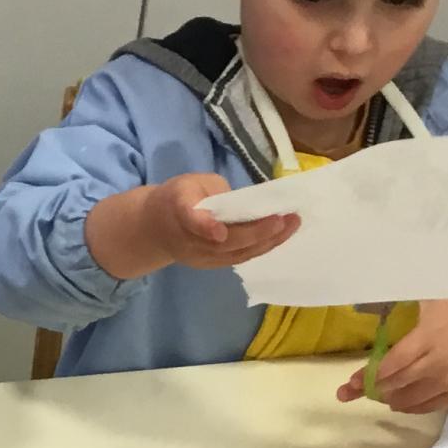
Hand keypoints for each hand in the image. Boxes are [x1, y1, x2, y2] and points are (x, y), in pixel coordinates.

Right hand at [82, 172, 298, 280]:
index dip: (205, 227)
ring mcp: (201, 257)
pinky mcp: (211, 265)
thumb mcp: (188, 183)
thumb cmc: (178, 198)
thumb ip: (214, 191)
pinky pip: (240, 257)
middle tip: (284, 219)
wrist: (156, 228)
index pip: (190, 220)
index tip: (220, 232)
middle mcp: (190, 240)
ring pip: (237, 253)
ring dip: (267, 241)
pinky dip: (262, 247)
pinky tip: (281, 235)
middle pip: (225, 243)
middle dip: (257, 232)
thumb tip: (244, 204)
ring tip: (292, 225)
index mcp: (179, 210)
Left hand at [339, 287, 447, 414]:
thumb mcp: (436, 296)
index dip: (369, 375)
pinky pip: (431, 406)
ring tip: (378, 394)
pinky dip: (412, 407)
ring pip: (412, 400)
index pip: (392, 364)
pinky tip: (400, 403)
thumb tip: (372, 295)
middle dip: (372, 390)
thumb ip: (408, 305)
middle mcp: (439, 363)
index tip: (351, 382)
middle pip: (398, 384)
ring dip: (390, 399)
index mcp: (430, 336)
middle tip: (350, 392)